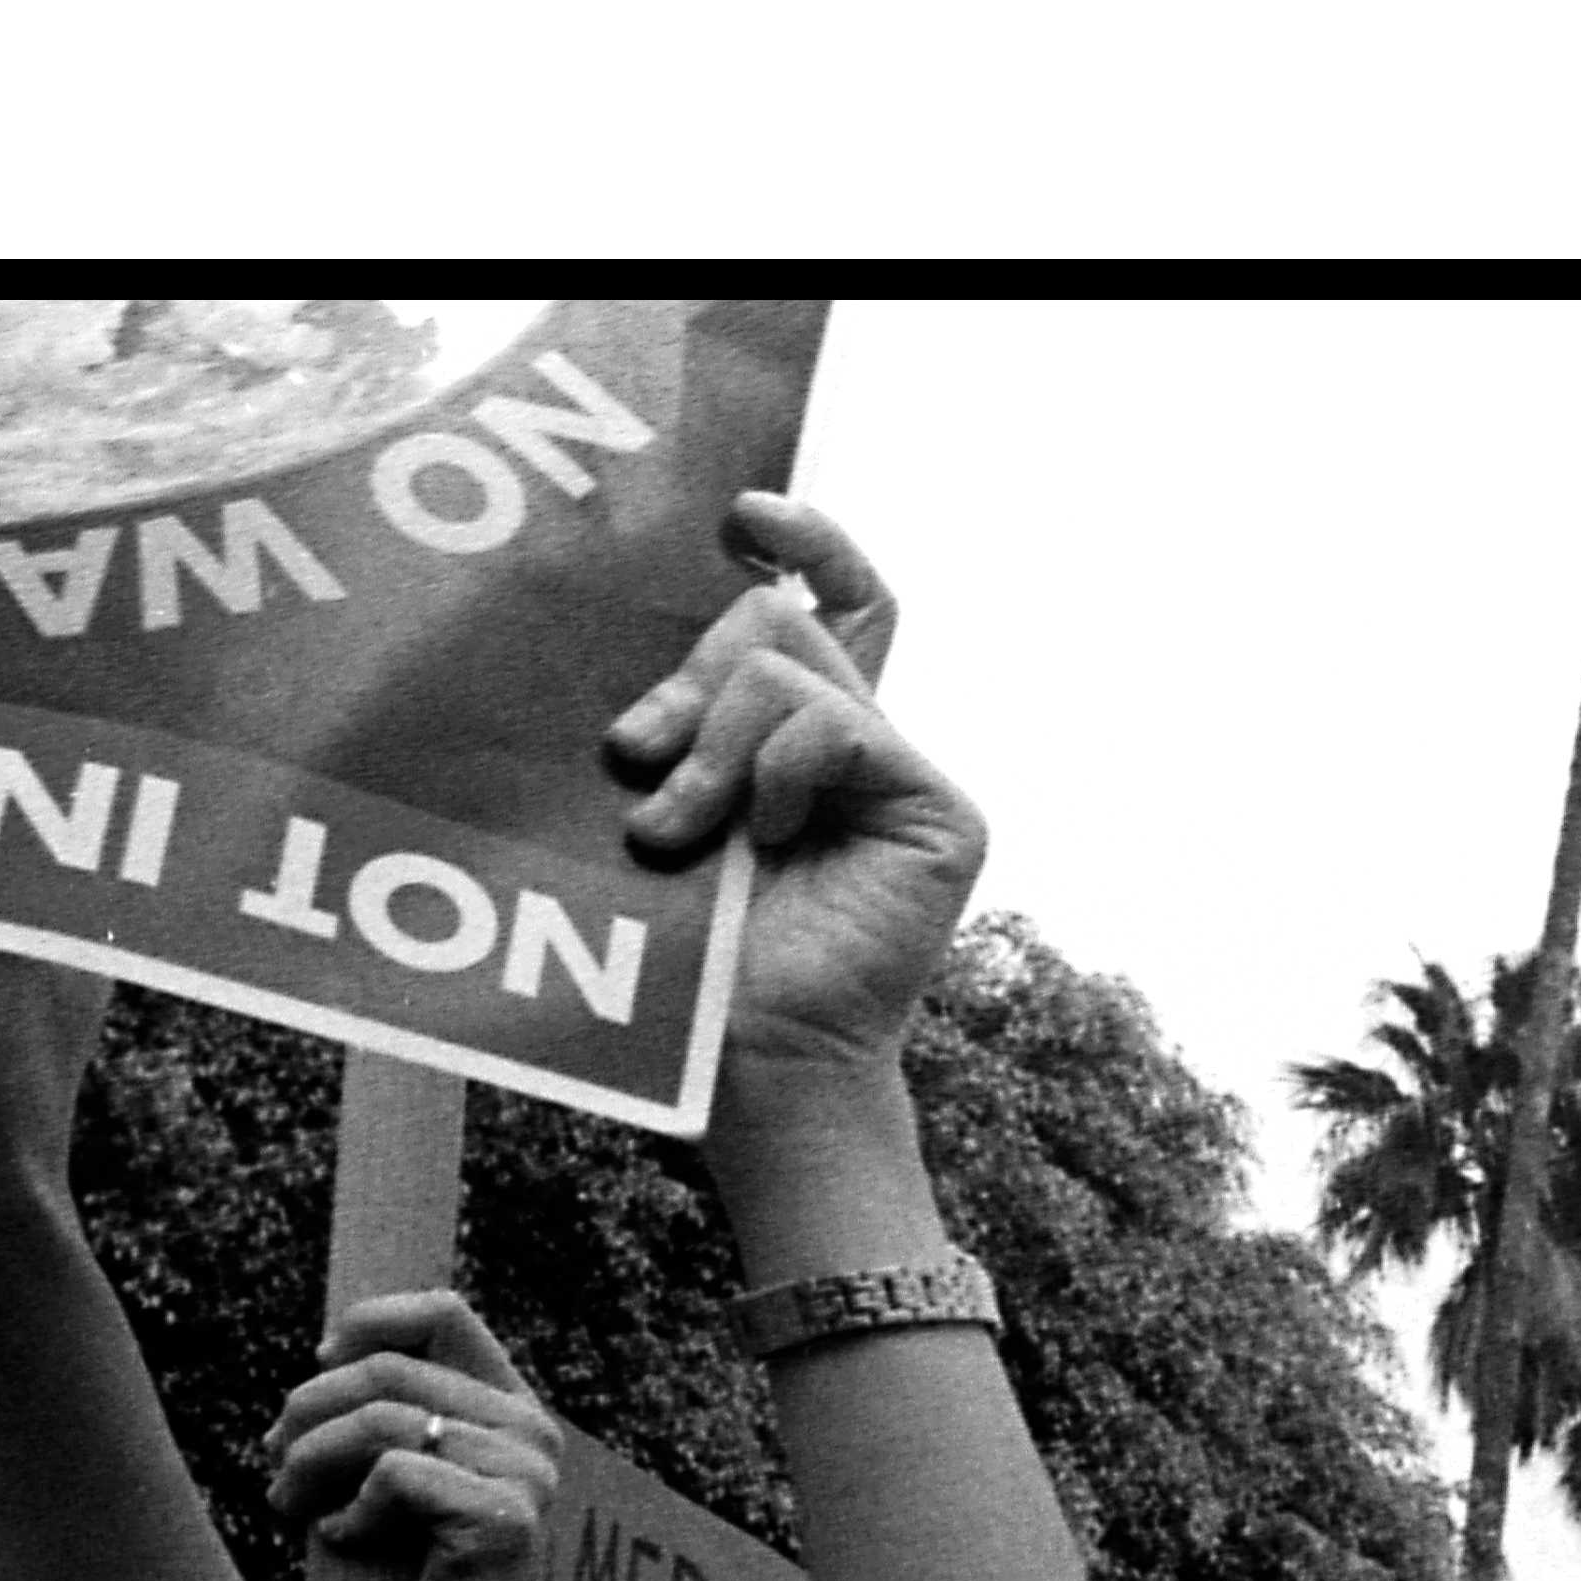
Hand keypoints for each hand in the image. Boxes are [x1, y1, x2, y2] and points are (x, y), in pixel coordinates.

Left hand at [266, 1296, 572, 1580]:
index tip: (321, 1366)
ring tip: (289, 1503)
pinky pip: (393, 1477)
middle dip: (307, 1410)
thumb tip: (314, 1363)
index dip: (367, 1325)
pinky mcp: (502, 1516)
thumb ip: (380, 1416)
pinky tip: (342, 1539)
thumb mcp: (398, 1475)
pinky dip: (348, 1511)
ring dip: (310, 1461)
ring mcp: (523, 1470)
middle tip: (275, 1459)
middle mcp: (527, 1428)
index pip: (442, 1312)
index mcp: (508, 1405)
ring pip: (379, 1420)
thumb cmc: (422, 1570)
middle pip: (387, 1368)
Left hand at [604, 501, 986, 1090]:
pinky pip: (836, 725)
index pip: (822, 604)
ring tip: (675, 835)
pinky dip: (778, 772)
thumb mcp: (665, 800)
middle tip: (639, 760)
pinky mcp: (941, 812)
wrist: (749, 1063)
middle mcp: (858, 749)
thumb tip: (679, 632)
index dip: (801, 541)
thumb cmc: (686, 954)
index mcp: (796, 740)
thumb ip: (685, 718)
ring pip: (787, 664)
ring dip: (709, 748)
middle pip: (779, 620)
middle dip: (690, 676)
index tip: (740, 518)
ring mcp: (904, 778)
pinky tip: (768, 838)